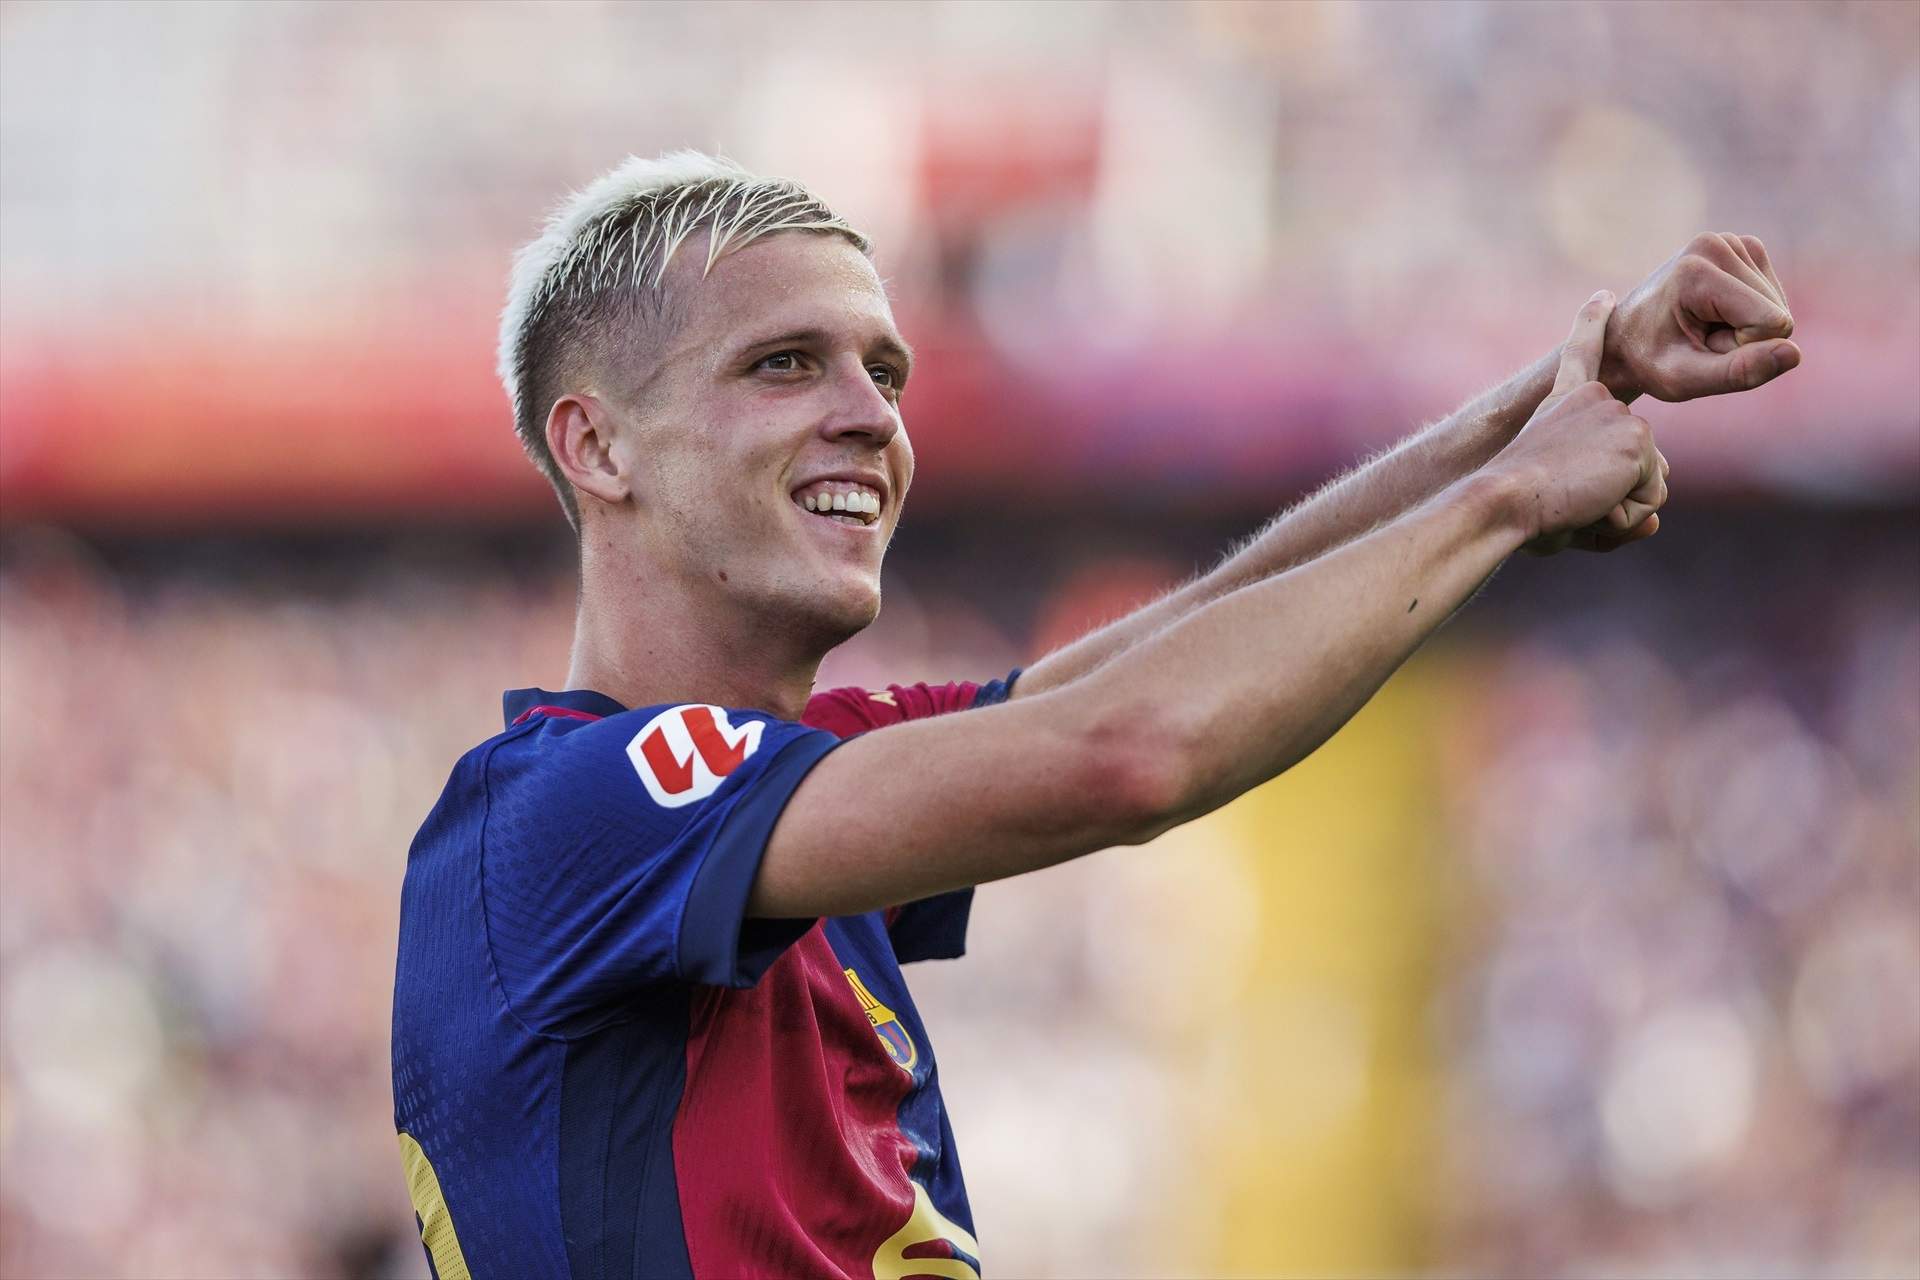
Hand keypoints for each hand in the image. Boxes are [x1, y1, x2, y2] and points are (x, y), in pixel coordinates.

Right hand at [1495, 291, 1668, 554]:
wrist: (1501, 499)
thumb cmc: (1513, 510)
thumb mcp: (1561, 507)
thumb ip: (1610, 514)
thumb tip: (1655, 525)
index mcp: (1561, 402)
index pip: (1581, 356)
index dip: (1592, 326)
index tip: (1603, 297)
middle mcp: (1594, 399)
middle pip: (1636, 458)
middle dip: (1613, 495)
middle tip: (1565, 494)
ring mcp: (1620, 417)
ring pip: (1647, 485)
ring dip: (1615, 509)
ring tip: (1573, 499)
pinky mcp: (1637, 441)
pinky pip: (1648, 501)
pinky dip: (1621, 516)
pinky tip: (1588, 501)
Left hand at [1598, 233, 1800, 401]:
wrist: (1626, 337)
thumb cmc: (1649, 362)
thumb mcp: (1684, 380)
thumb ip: (1738, 372)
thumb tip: (1794, 354)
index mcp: (1697, 270)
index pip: (1769, 324)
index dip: (1740, 348)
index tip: (1698, 346)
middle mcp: (1718, 243)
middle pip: (1777, 314)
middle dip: (1744, 339)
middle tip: (1699, 339)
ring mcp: (1733, 241)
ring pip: (1779, 307)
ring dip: (1746, 328)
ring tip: (1703, 327)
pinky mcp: (1745, 248)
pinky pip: (1775, 298)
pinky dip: (1750, 314)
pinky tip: (1715, 315)